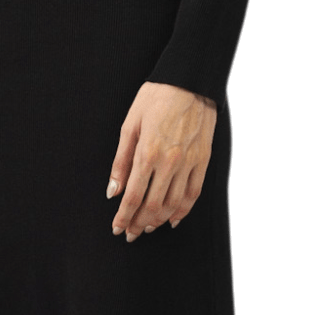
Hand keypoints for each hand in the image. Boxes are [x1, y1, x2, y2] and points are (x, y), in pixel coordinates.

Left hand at [107, 81, 217, 241]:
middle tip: (130, 233)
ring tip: (147, 227)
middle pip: (152, 206)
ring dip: (158, 220)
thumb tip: (113, 190)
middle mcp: (169, 162)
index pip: (133, 197)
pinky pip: (193, 193)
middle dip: (139, 224)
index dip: (123, 217)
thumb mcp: (129, 125)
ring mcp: (189, 163)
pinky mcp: (203, 160)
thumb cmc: (156, 98)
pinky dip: (183, 210)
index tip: (117, 228)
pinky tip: (173, 218)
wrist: (190, 81)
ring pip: (173, 204)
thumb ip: (120, 162)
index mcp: (147, 153)